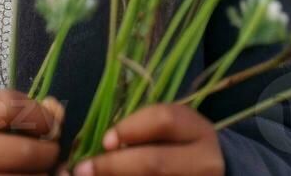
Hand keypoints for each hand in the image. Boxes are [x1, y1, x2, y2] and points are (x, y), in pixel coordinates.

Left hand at [71, 104, 222, 175]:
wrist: (208, 173)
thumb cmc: (179, 146)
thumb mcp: (170, 131)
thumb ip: (142, 131)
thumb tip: (99, 145)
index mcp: (199, 131)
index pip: (164, 120)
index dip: (129, 128)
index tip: (104, 141)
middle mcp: (205, 162)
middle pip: (154, 162)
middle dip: (112, 165)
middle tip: (82, 169)